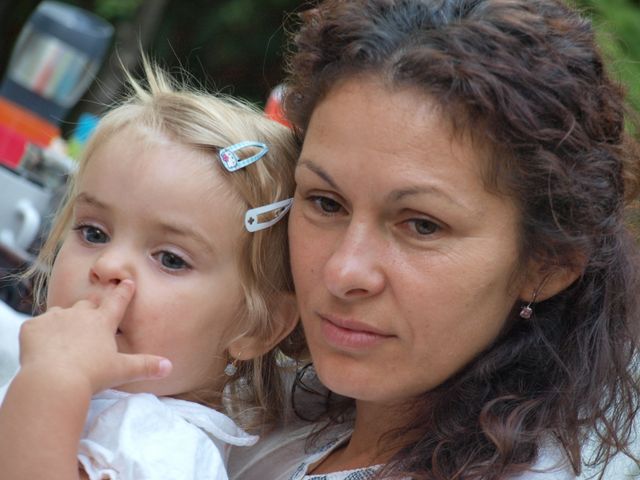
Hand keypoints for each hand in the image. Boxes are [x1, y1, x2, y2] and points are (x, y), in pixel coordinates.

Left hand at [18, 280, 171, 393]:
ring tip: (63, 338)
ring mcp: (54, 318)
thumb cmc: (91, 375)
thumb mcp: (122, 370)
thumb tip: (169, 367)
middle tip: (90, 317)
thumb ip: (146, 366)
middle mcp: (79, 314)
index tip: (127, 281)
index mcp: (102, 322)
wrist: (53, 380)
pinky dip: (38, 334)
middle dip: (90, 308)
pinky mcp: (32, 328)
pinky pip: (35, 326)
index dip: (123, 291)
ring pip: (60, 313)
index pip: (117, 301)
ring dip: (63, 322)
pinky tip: (40, 347)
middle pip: (87, 304)